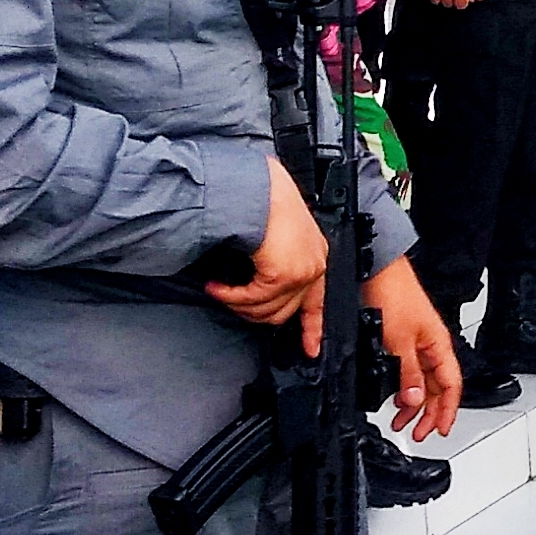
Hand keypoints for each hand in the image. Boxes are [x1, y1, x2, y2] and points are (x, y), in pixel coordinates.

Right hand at [207, 153, 332, 351]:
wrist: (257, 185)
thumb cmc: (262, 200)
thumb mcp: (276, 236)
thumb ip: (276, 261)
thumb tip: (259, 287)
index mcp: (315, 256)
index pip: (319, 302)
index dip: (313, 328)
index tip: (310, 349)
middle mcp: (313, 266)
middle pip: (284, 312)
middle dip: (252, 312)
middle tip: (228, 299)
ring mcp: (301, 272)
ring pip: (266, 311)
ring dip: (237, 304)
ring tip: (219, 289)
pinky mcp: (282, 274)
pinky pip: (252, 300)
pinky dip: (230, 296)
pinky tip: (216, 286)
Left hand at [368, 255, 460, 441]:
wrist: (376, 270)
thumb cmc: (393, 294)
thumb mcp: (399, 342)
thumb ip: (408, 373)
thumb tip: (415, 401)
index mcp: (439, 346)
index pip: (452, 386)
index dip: (448, 411)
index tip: (440, 430)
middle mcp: (431, 346)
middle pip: (437, 389)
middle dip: (429, 414)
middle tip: (417, 433)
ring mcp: (417, 343)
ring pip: (422, 381)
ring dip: (413, 403)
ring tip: (400, 421)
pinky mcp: (401, 338)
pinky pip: (408, 371)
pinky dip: (403, 387)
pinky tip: (393, 396)